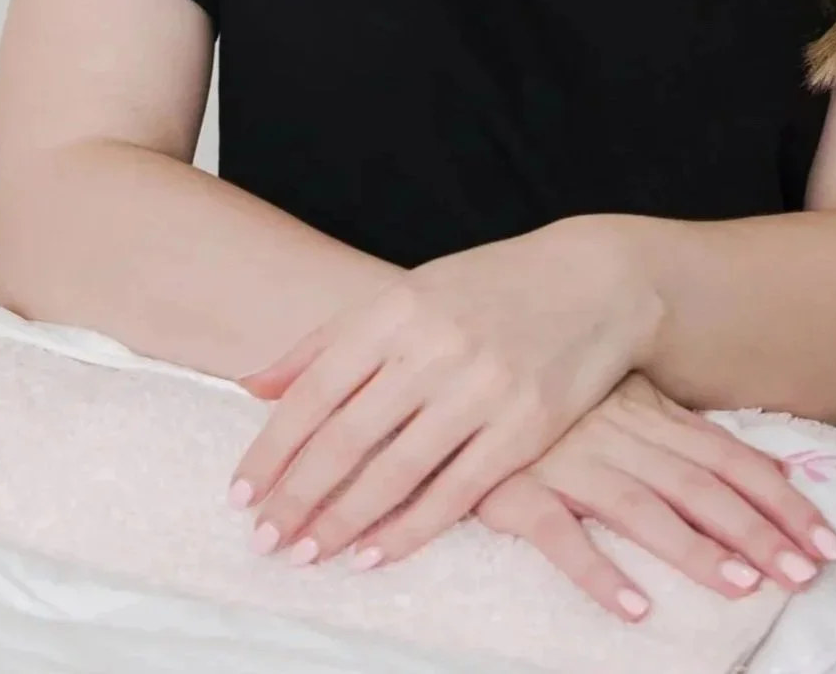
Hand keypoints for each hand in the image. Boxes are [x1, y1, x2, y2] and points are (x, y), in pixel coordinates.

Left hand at [228, 217, 658, 563]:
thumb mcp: (409, 293)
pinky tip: (371, 555)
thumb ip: (330, 340)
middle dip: (296, 496)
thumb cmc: (490, 289)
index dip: (273, 448)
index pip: (316, 389)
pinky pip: (455, 492)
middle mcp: (436, 344)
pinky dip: (408, 530)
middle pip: (347, 436)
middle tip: (261, 541)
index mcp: (399, 307)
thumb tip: (253, 387)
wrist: (596, 280)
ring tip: (303, 555)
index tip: (240, 495)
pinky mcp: (526, 424)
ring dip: (341, 521)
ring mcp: (483, 386)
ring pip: (395, 470)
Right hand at [459, 375, 835, 623]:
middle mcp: (618, 433)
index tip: (827, 538)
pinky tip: (632, 607)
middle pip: (703, 486)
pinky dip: (598, 571)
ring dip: (697, 550)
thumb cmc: (542, 383)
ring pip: (645, 508)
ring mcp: (568, 459)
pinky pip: (560, 534)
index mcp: (647, 411)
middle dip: (761, 530)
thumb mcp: (619, 394)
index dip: (782, 500)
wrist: (454, 360)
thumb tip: (755, 464)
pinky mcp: (516, 487)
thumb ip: (678, 430)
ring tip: (743, 587)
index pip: (731, 457)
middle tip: (808, 572)